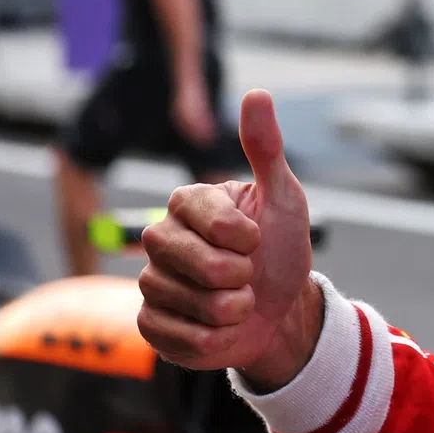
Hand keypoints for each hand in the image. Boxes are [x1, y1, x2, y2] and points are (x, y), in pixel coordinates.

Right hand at [138, 89, 320, 385]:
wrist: (280, 311)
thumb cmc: (280, 250)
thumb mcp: (284, 199)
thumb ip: (265, 149)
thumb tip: (257, 93)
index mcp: (188, 203)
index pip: (209, 219)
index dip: (244, 237)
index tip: (256, 240)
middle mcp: (160, 238)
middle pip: (194, 263)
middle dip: (239, 276)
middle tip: (248, 275)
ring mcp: (151, 282)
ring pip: (188, 302)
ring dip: (230, 310)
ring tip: (237, 301)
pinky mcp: (150, 324)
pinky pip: (177, 337)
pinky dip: (212, 339)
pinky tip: (219, 328)